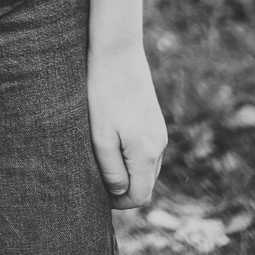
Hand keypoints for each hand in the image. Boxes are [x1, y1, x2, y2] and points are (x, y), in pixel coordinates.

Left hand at [87, 39, 166, 209]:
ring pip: (146, 168)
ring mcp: (159, 131)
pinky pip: (146, 150)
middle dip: (123, 190)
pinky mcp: (154, 118)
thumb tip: (119, 192)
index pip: (139, 196)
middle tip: (95, 180)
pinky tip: (111, 143)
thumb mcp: (100, 135)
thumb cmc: (103, 92)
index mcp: (146, 153)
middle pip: (145, 184)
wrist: (117, 50)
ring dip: (128, 173)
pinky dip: (132, 157)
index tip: (96, 195)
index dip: (118, 203)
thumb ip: (111, 169)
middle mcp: (158, 145)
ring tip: (100, 162)